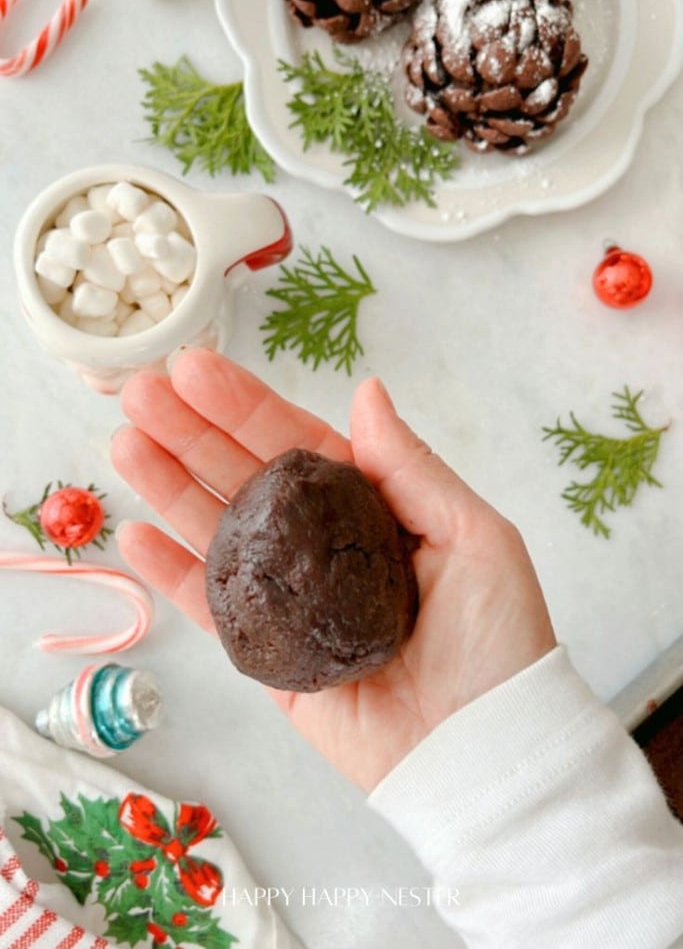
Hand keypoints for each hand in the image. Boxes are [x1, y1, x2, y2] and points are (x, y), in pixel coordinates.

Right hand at [111, 348, 555, 791]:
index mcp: (371, 509)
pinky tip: (135, 530)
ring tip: (125, 441)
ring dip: (169, 485)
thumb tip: (366, 392)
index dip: (246, 407)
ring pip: (218, 530)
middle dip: (192, 433)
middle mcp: (323, 546)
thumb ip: (410, 467)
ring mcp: (290, 599)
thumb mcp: (474, 536)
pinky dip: (170, 570)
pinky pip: (209, 606)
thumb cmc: (497, 640)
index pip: (299, 444)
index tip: (196, 369)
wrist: (481, 753)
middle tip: (141, 391)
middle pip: (247, 477)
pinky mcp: (268, 656)